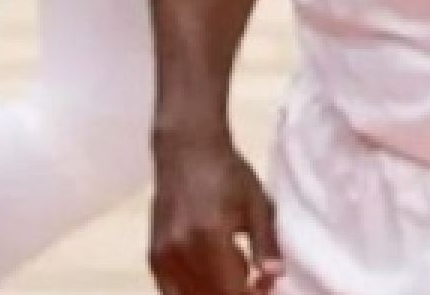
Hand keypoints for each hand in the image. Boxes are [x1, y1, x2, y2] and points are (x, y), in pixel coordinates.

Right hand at [150, 138, 282, 294]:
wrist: (186, 149)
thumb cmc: (226, 173)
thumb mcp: (256, 203)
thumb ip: (266, 243)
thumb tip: (276, 276)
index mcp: (210, 237)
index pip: (231, 291)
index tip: (267, 286)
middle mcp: (181, 252)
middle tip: (256, 283)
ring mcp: (163, 257)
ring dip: (216, 294)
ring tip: (236, 275)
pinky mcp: (153, 257)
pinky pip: (172, 292)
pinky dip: (194, 293)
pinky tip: (213, 276)